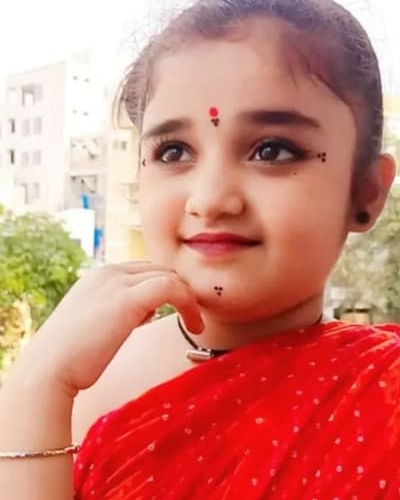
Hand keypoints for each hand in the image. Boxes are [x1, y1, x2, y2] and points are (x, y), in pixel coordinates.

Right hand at [21, 262, 202, 397]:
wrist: (48, 370)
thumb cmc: (70, 356)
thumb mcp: (96, 323)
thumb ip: (119, 311)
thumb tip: (145, 310)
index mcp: (99, 276)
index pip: (144, 271)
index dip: (163, 288)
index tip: (174, 311)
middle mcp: (109, 272)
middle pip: (159, 270)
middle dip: (179, 290)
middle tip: (191, 315)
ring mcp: (117, 282)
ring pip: (169, 277)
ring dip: (188, 299)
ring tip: (195, 324)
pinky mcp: (128, 299)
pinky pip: (172, 288)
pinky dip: (189, 304)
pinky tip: (195, 326)